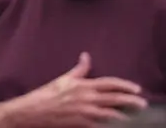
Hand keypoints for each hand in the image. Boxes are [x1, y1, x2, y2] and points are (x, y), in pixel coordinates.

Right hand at [16, 53, 146, 126]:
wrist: (34, 110)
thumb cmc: (47, 94)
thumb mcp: (64, 79)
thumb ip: (79, 69)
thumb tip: (86, 55)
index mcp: (83, 85)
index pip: (109, 83)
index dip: (125, 85)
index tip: (136, 88)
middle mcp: (86, 98)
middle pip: (115, 99)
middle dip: (131, 101)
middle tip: (142, 103)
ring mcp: (85, 112)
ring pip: (111, 114)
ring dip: (124, 115)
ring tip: (132, 116)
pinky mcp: (82, 124)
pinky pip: (101, 125)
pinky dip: (110, 125)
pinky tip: (116, 125)